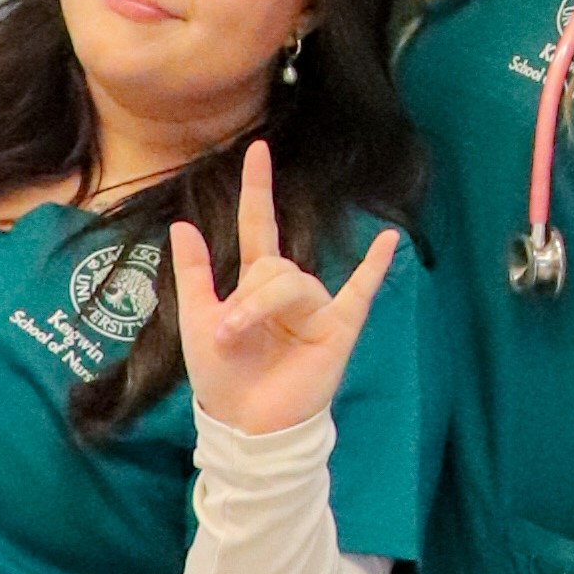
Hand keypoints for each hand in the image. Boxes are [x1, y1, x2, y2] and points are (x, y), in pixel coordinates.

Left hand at [173, 141, 399, 435]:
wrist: (245, 425)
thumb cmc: (222, 377)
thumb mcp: (195, 319)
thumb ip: (194, 273)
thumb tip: (183, 223)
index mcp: (256, 283)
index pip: (259, 224)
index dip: (257, 188)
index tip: (258, 148)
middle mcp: (290, 290)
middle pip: (272, 266)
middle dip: (244, 297)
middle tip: (225, 335)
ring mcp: (317, 307)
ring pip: (293, 282)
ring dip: (259, 307)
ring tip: (237, 338)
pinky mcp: (338, 329)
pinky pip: (361, 291)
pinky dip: (376, 267)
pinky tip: (390, 241)